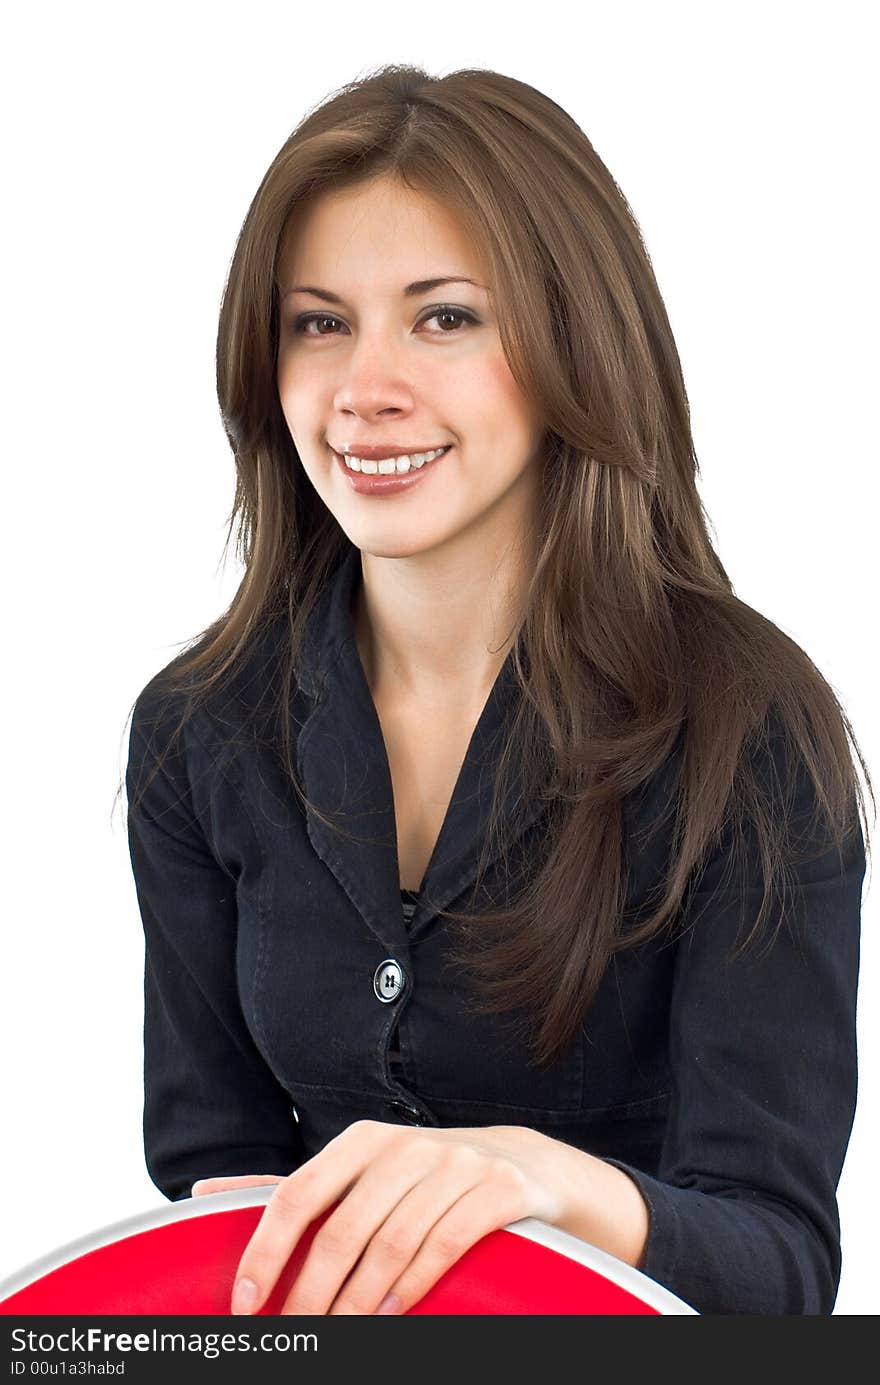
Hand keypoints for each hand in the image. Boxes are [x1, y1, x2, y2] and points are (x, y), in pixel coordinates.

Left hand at [191, 1119, 568, 1315]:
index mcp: (360, 1142)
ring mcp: (453, 1163)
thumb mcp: (360, 1173)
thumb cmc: (421, 1179)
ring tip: (339, 1342)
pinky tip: (392, 1314)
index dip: (266, 1252)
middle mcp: (403, 1145)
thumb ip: (292, 1191)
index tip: (245, 1307)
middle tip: (294, 1342)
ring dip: (358, 1303)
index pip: (297, 1195)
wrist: (521, 1165)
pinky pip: (445, 1242)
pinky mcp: (496, 1187)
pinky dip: (414, 1285)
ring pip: (391, 1244)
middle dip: (310, 1297)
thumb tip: (203, 1193)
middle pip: (342, 1231)